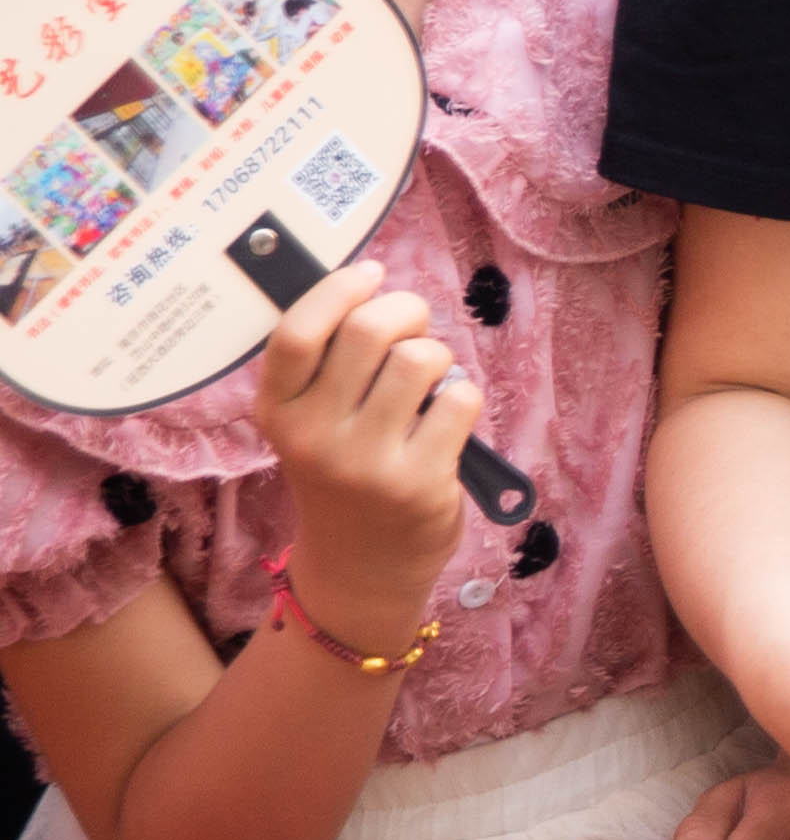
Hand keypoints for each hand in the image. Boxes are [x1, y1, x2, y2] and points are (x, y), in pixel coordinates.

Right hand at [248, 260, 471, 655]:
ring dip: (437, 356)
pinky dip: (461, 396)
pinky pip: (460, 398)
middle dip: (405, 311)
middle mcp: (313, 435)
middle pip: (368, 330)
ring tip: (427, 382)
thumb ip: (325, 364)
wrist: (360, 567)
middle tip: (414, 325)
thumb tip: (366, 282)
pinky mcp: (419, 480)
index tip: (372, 273)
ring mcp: (366, 461)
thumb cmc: (343, 473)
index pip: (296, 333)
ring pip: (421, 358)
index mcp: (277, 411)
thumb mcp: (309, 423)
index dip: (339, 289)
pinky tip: (445, 420)